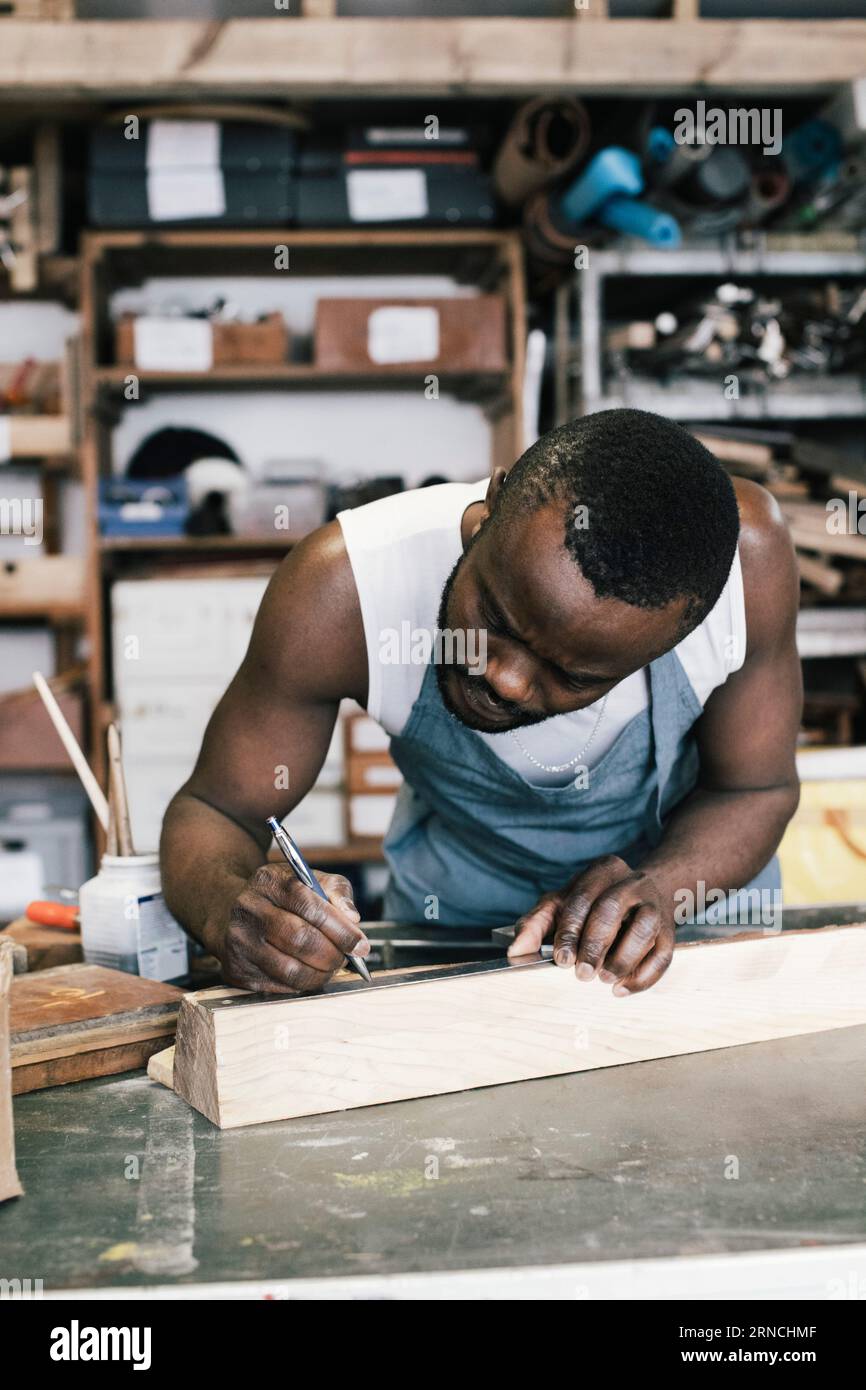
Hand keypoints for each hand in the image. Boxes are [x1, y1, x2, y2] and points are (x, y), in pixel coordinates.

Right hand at [217, 863, 369, 993]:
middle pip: (300, 939)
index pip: (310, 906)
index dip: (340, 929)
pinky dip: (302, 984)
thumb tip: (352, 919)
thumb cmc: (281, 897)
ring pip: (290, 969)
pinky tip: (308, 972)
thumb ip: (336, 892)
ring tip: (330, 967)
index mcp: (269, 881)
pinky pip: (279, 986)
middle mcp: (249, 910)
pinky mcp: (236, 970)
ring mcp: (239, 942)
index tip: (360, 944)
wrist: (235, 912)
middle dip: (332, 954)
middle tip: (345, 958)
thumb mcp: (310, 879)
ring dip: (320, 974)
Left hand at [508, 854, 673, 995]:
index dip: (570, 930)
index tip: (561, 959)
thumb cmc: (598, 902)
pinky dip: (643, 976)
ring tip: (604, 980)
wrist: (650, 893)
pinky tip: (622, 989)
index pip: (583, 897)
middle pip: (611, 909)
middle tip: (582, 973)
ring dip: (622, 959)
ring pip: (643, 929)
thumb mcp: (564, 903)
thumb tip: (515, 951)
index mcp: (603, 870)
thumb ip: (537, 923)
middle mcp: (632, 883)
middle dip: (594, 945)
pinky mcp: (671, 933)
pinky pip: (663, 955)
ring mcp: (655, 906)